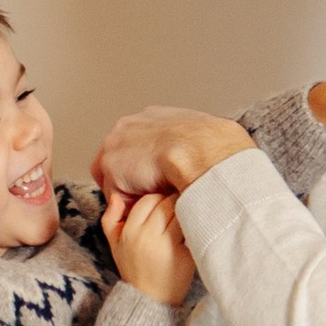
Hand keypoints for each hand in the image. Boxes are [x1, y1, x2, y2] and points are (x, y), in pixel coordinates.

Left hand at [92, 104, 254, 196]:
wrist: (205, 151)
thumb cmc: (215, 148)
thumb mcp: (207, 139)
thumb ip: (194, 145)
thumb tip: (210, 157)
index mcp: (155, 116)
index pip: (140, 142)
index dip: (145, 164)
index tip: (157, 180)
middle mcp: (131, 124)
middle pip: (120, 157)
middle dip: (130, 178)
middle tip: (150, 197)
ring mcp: (117, 142)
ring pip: (115, 177)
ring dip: (130, 193)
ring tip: (153, 206)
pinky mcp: (110, 164)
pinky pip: (114, 194)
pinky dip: (128, 205)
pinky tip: (148, 209)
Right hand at [102, 182, 195, 306]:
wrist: (149, 300)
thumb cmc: (133, 268)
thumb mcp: (114, 244)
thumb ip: (110, 218)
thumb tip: (117, 195)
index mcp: (130, 231)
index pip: (148, 200)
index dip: (156, 199)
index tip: (162, 205)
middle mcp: (147, 236)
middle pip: (166, 203)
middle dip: (172, 202)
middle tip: (176, 208)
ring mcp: (167, 245)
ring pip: (180, 213)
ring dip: (184, 211)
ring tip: (185, 216)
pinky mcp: (184, 254)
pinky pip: (190, 229)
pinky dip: (192, 226)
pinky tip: (191, 229)